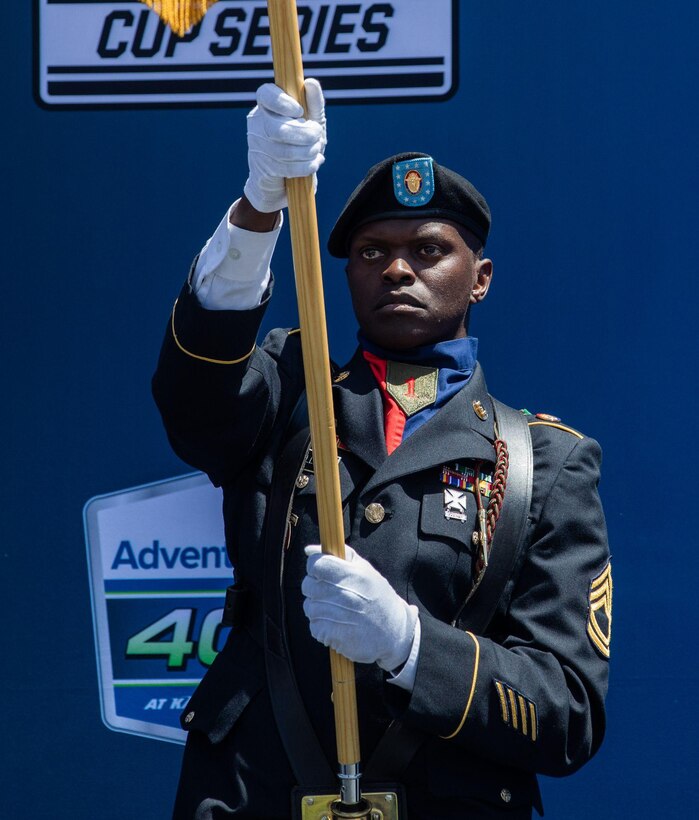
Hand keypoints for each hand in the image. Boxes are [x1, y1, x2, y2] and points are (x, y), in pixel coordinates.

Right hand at [243, 79, 326, 212]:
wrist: (283, 181)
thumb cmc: (299, 144)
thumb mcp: (310, 122)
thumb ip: (313, 103)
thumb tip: (310, 83)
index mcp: (266, 106)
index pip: (265, 95)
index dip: (282, 102)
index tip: (299, 111)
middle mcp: (257, 125)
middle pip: (278, 128)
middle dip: (305, 134)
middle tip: (318, 135)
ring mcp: (258, 148)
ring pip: (284, 150)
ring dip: (308, 151)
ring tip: (317, 150)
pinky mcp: (263, 169)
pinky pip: (287, 168)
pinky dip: (306, 166)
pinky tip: (314, 163)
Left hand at [302, 545, 417, 671]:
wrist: (394, 632)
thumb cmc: (379, 598)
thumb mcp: (366, 570)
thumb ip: (340, 555)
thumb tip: (309, 550)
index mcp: (353, 575)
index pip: (316, 564)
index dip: (315, 566)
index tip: (321, 572)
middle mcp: (345, 594)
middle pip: (308, 585)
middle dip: (314, 587)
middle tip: (329, 592)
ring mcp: (339, 616)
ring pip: (309, 607)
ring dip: (317, 608)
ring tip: (334, 610)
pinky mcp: (334, 635)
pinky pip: (314, 626)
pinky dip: (320, 626)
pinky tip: (335, 623)